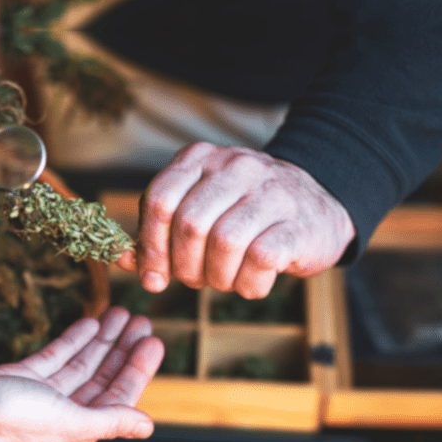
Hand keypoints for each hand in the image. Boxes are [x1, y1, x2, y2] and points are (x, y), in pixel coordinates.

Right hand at [0, 307, 163, 441]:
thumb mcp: (67, 421)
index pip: (117, 399)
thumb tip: (147, 426)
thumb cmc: (9, 419)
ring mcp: (41, 397)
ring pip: (81, 365)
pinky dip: (73, 340)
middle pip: (102, 380)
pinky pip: (56, 357)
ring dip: (102, 341)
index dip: (137, 370)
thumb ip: (108, 421)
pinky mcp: (21, 379)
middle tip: (142, 322)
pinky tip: (89, 322)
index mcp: (76, 433)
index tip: (153, 342)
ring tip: (120, 314)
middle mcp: (62, 417)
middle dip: (123, 351)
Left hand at [116, 142, 355, 298]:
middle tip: (193, 279)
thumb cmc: (243, 214)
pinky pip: (260, 259)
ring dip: (217, 277)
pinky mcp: (298, 223)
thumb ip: (159, 231)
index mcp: (200, 158)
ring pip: (224, 243)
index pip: (159, 199)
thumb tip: (122, 261)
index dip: (149, 245)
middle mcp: (236, 166)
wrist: (318, 207)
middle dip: (183, 266)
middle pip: (189, 224)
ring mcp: (271, 191)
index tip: (152, 277)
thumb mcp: (199, 208)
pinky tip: (250, 282)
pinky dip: (248, 283)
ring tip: (223, 280)